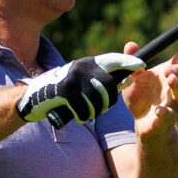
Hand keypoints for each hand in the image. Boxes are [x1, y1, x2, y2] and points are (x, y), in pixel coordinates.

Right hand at [16, 52, 144, 127]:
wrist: (35, 96)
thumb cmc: (64, 92)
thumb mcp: (84, 82)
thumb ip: (105, 80)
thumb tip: (129, 79)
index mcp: (88, 63)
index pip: (112, 59)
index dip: (127, 62)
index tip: (142, 65)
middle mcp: (81, 67)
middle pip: (108, 86)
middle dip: (107, 102)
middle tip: (100, 109)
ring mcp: (72, 77)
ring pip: (96, 100)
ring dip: (94, 112)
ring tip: (87, 113)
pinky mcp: (63, 91)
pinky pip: (83, 108)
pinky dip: (83, 116)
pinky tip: (79, 117)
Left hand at [120, 41, 177, 139]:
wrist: (140, 121)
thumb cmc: (140, 96)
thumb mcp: (133, 77)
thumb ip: (133, 62)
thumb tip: (130, 45)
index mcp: (168, 74)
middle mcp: (174, 88)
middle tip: (168, 69)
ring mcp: (173, 103)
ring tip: (170, 79)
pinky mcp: (167, 119)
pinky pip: (170, 116)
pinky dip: (165, 112)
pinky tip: (158, 110)